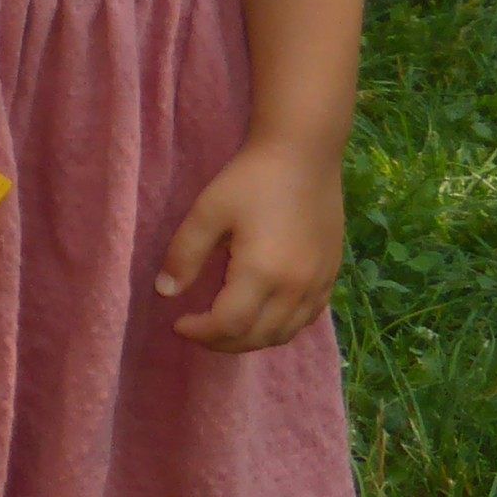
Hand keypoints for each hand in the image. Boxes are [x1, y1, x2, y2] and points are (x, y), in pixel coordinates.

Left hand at [158, 137, 346, 351]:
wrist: (304, 153)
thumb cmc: (251, 178)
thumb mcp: (208, 211)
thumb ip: (185, 254)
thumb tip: (165, 292)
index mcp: (262, 273)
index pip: (229, 325)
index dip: (200, 332)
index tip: (177, 323)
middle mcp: (296, 288)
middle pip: (257, 337)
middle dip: (222, 342)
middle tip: (197, 330)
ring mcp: (319, 284)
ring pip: (284, 334)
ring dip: (251, 340)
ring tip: (224, 328)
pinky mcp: (331, 276)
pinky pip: (306, 319)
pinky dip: (280, 328)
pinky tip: (261, 316)